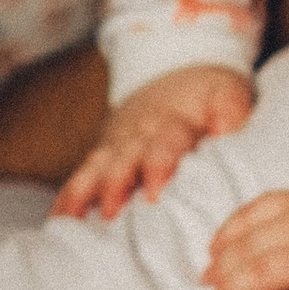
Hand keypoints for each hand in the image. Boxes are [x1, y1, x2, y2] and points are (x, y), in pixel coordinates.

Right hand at [52, 65, 255, 219]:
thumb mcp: (227, 94)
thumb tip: (227, 132)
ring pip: (98, 165)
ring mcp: (118, 142)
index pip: (164, 141)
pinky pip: (83, 173)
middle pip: (124, 157)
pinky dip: (70, 194)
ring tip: (72, 220)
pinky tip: (58, 218)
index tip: (155, 192)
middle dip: (115, 184)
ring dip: (86, 191)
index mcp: (174, 120)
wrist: (177, 70)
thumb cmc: (208, 95)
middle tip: (111, 212)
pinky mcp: (105, 153)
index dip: (158, 165)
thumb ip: (230, 113)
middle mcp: (140, 132)